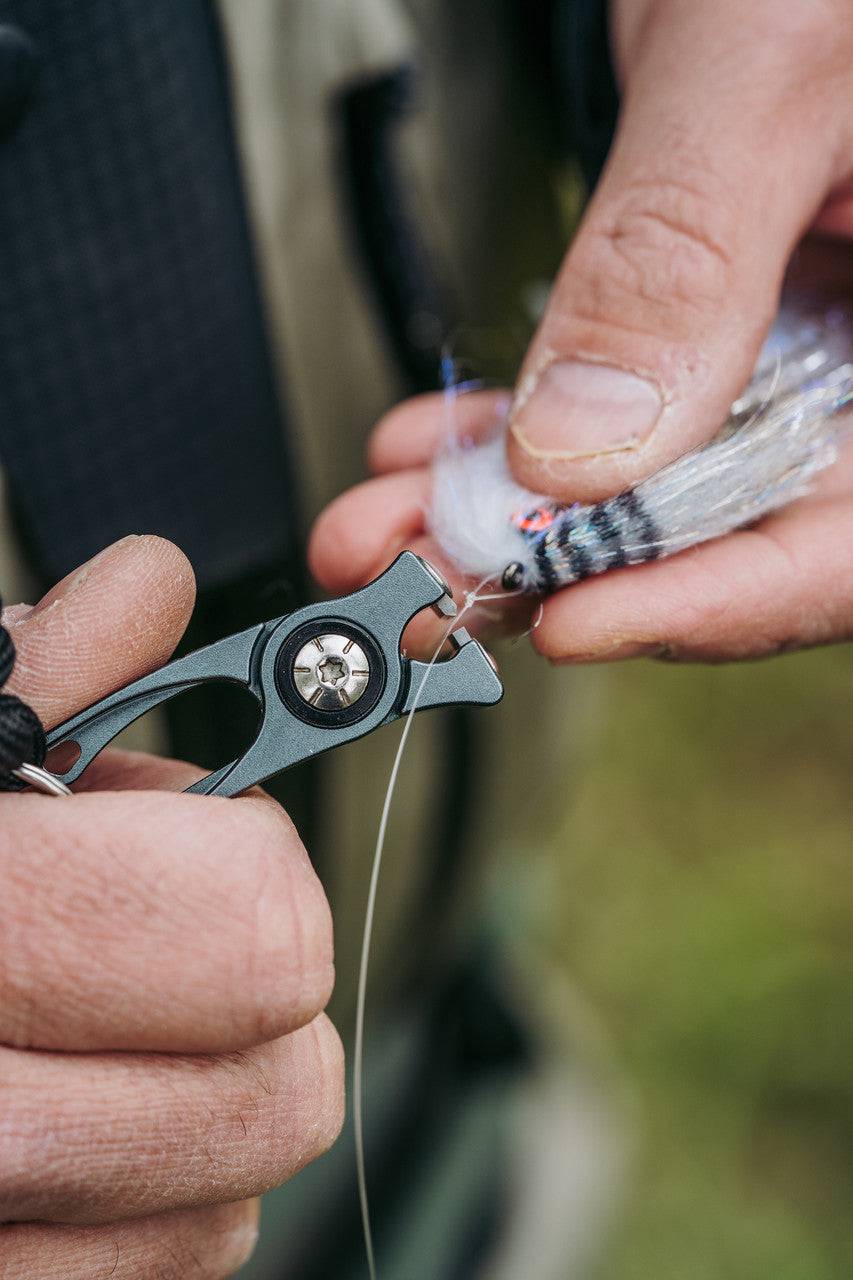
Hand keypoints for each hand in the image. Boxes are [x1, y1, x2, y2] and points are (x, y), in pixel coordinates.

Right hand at [0, 537, 341, 1277]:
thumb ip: (33, 667)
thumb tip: (149, 587)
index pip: (253, 934)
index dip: (248, 865)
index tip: (194, 832)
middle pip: (279, 1093)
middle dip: (247, 993)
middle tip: (156, 930)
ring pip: (230, 1204)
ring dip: (197, 1099)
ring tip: (86, 1021)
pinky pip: (158, 1279)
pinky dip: (145, 1204)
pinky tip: (60, 1113)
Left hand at [311, 0, 852, 661]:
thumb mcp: (771, 72)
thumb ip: (680, 264)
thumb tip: (578, 448)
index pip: (842, 547)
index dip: (708, 605)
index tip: (568, 620)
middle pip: (731, 532)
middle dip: (560, 565)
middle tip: (427, 579)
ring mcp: (805, 350)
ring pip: (656, 483)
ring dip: (511, 509)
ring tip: (396, 519)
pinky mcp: (731, 318)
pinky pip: (623, 405)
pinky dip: (520, 430)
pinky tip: (438, 443)